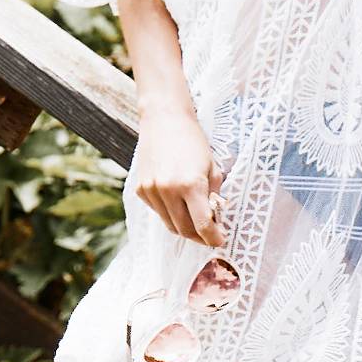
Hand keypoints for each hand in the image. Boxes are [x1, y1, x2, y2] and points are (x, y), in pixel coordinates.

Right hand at [133, 104, 226, 246]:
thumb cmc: (193, 142)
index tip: (220, 241)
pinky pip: (158, 212)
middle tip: (210, 235)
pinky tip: (178, 203)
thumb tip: (215, 219)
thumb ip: (213, 195)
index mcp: (190, 184)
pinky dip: (170, 213)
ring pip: (169, 224)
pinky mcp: (141, 189)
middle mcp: (168, 190)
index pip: (202, 225)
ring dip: (185, 227)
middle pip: (185, 230)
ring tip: (196, 221)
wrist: (165, 120)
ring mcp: (151, 191)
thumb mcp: (212, 167)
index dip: (213, 237)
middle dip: (200, 236)